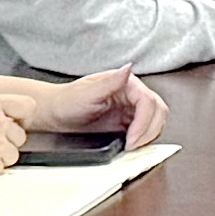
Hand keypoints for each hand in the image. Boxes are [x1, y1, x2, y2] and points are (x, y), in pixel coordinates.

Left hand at [50, 69, 166, 149]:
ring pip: (156, 121)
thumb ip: (110, 82)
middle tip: (133, 146)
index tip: (132, 139)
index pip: (148, 101)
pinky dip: (143, 140)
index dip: (144, 122)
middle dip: (149, 131)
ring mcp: (132, 108)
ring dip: (148, 136)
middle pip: (158, 111)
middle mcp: (132, 94)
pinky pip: (146, 131)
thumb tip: (128, 68)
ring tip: (131, 147)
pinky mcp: (129, 122)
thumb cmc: (67, 101)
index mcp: (126, 83)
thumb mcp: (87, 93)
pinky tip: (130, 145)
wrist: (56, 113)